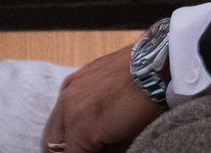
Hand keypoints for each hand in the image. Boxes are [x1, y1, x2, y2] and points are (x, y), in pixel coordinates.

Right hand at [42, 43, 164, 152]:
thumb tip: (99, 151)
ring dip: (64, 134)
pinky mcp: (75, 76)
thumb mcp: (126, 140)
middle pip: (54, 143)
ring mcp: (68, 89)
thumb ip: (106, 152)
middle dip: (68, 150)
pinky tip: (83, 117)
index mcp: (80, 129)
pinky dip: (68, 115)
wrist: (156, 66)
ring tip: (83, 138)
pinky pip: (62, 103)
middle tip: (86, 149)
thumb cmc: (145, 107)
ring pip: (55, 124)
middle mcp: (66, 108)